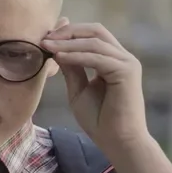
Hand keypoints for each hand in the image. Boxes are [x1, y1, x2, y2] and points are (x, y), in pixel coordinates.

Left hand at [41, 22, 149, 152]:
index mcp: (113, 60)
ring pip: (94, 41)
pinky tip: (58, 57)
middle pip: (95, 30)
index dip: (68, 32)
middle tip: (44, 38)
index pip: (92, 35)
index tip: (45, 36)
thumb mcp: (78, 90)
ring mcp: (127, 63)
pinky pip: (96, 57)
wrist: (117, 142)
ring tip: (46, 46)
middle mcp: (123, 57)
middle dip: (68, 32)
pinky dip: (76, 55)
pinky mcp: (126, 71)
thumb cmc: (99, 121)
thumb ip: (71, 69)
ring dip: (67, 42)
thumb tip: (56, 49)